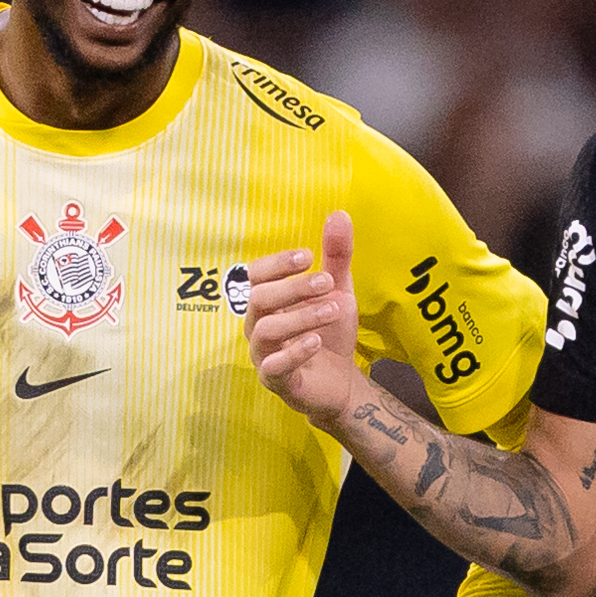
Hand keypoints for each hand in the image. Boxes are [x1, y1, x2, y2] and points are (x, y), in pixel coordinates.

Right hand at [243, 210, 362, 425]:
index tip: (307, 256)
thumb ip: (336, 257)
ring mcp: (264, 355)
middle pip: (258, 299)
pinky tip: (316, 341)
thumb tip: (340, 214)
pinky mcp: (277, 382)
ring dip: (300, 316)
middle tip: (328, 282)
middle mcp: (258, 325)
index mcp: (268, 302)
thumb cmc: (330, 334)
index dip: (276, 263)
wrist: (341, 382)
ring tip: (332, 309)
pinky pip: (274, 367)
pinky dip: (294, 352)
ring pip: (266, 330)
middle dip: (293, 287)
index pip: (254, 276)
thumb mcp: (338, 291)